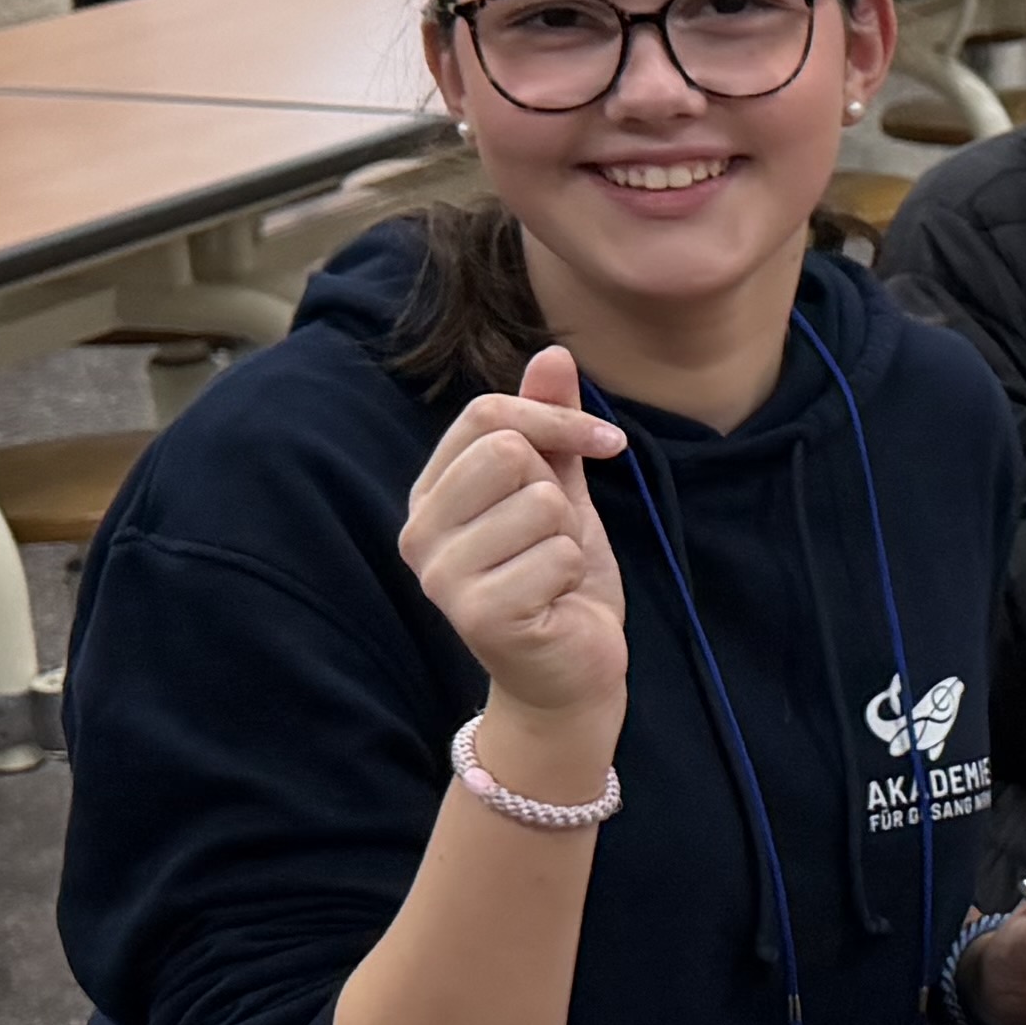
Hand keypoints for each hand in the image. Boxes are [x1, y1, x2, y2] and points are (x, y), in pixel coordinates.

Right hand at [399, 345, 632, 733]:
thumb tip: (553, 352)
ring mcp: (442, 577)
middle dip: (557, 489)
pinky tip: (555, 602)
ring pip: (540, 503)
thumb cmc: (558, 578)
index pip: (487, 415)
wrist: (572, 672)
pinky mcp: (478, 615)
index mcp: (431, 494)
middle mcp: (420, 533)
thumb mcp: (559, 488)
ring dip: (568, 537)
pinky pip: (556, 554)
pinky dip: (574, 574)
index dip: (557, 419)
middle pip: (508, 452)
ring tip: (552, 572)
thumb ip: (550, 425)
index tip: (605, 442)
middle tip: (556, 536)